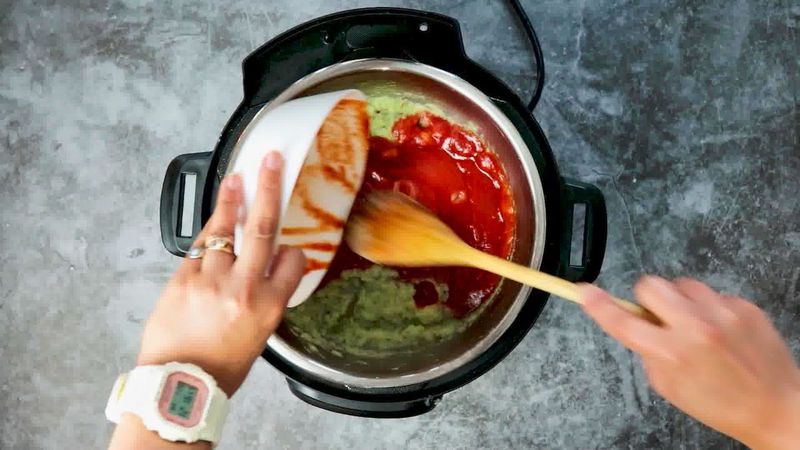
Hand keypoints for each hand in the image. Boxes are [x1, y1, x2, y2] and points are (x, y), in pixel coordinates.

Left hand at [137, 152, 304, 395]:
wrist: (179, 382)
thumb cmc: (221, 367)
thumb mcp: (258, 336)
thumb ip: (263, 300)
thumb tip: (261, 275)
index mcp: (270, 306)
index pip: (294, 261)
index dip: (295, 250)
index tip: (291, 245)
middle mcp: (244, 287)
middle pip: (263, 228)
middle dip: (268, 188)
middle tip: (271, 161)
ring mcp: (212, 279)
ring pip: (225, 229)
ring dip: (231, 200)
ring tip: (236, 178)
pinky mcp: (183, 278)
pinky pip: (199, 246)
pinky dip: (208, 231)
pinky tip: (213, 219)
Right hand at [581, 277, 799, 449]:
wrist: (775, 407)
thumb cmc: (721, 403)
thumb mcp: (668, 386)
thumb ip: (648, 350)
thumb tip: (635, 321)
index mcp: (671, 353)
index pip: (623, 321)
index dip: (598, 305)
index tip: (584, 291)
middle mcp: (696, 328)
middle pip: (650, 285)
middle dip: (649, 300)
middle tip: (659, 318)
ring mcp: (723, 314)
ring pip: (682, 284)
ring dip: (681, 301)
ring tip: (695, 325)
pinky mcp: (744, 307)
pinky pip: (713, 294)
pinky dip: (711, 309)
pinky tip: (721, 331)